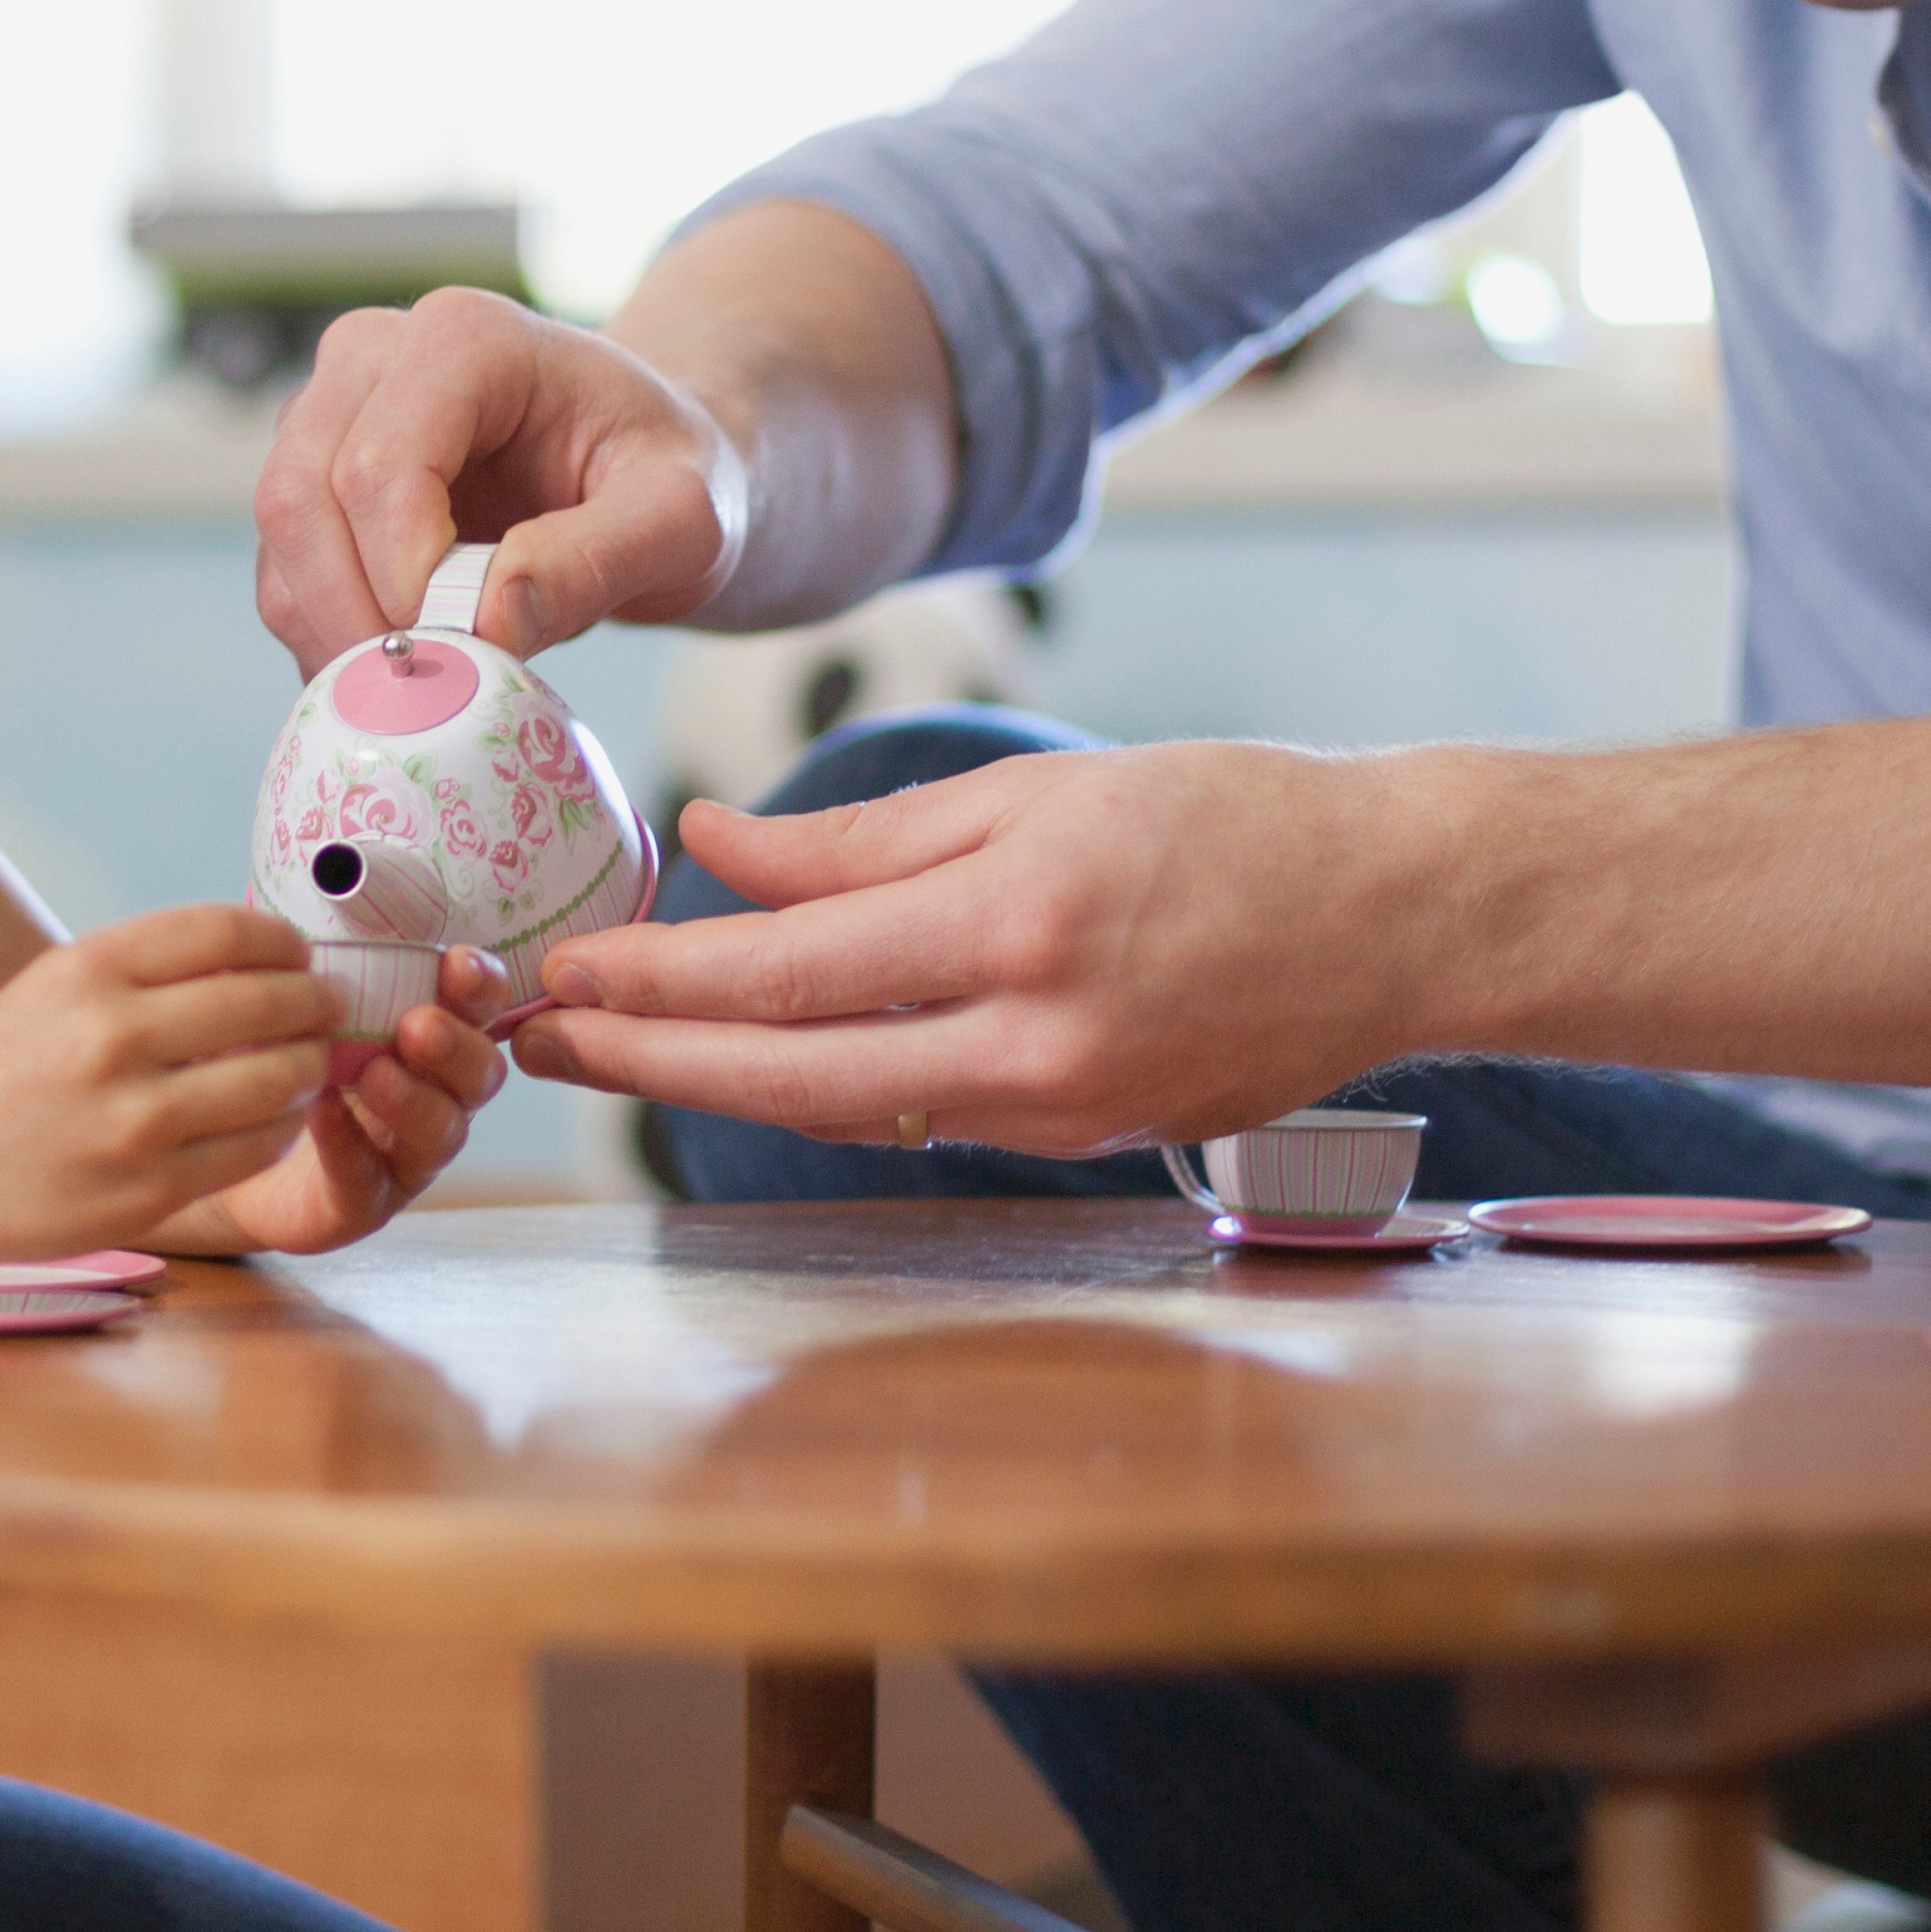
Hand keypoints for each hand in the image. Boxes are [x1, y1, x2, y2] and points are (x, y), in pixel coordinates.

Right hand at [0, 907, 340, 1259]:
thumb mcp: (53, 987)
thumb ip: (148, 968)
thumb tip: (262, 951)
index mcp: (88, 971)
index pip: (226, 931)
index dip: (281, 940)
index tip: (297, 953)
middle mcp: (113, 1038)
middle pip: (266, 1001)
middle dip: (314, 1002)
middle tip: (328, 1006)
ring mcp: (134, 1121)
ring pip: (277, 1080)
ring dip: (310, 1067)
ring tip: (310, 1063)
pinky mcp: (149, 1190)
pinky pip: (255, 1149)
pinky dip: (283, 1128)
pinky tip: (278, 1117)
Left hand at [163, 949, 512, 1254]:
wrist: (209, 1134)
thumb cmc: (264, 1046)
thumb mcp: (290, 991)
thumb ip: (321, 951)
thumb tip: (326, 876)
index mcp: (428, 1029)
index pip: (477, 1006)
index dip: (479, 986)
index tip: (457, 962)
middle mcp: (433, 1091)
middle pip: (480, 1073)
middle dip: (457, 1046)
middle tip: (419, 1025)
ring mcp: (403, 1152)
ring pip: (441, 1131)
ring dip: (414, 1098)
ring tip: (375, 1074)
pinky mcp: (362, 1202)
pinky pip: (369, 1179)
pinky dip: (349, 1145)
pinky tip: (322, 1114)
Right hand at [253, 286, 741, 670]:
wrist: (641, 471)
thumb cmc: (666, 478)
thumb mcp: (681, 521)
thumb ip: (600, 561)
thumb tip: (490, 621)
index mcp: (466, 338)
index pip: (381, 466)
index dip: (404, 577)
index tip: (468, 651)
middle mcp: (375, 355)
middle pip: (299, 496)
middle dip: (354, 616)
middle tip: (430, 692)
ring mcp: (330, 412)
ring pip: (279, 542)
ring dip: (335, 635)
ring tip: (428, 685)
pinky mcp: (313, 478)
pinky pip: (285, 573)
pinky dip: (329, 637)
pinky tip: (407, 666)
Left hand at [506, 744, 1427, 1151]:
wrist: (1401, 915)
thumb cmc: (1230, 819)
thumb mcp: (1037, 790)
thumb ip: (866, 839)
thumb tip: (714, 849)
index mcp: (1018, 922)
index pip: (790, 973)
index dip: (657, 983)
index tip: (558, 972)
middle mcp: (1035, 1037)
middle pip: (791, 1077)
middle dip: (647, 1064)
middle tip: (529, 1043)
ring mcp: (1062, 1108)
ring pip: (847, 1113)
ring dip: (716, 1090)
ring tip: (610, 1056)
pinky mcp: (1085, 1141)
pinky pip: (922, 1119)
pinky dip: (828, 1092)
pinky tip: (751, 1066)